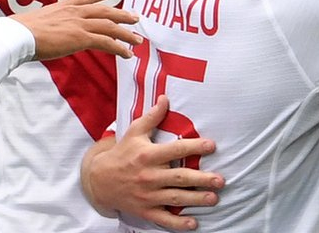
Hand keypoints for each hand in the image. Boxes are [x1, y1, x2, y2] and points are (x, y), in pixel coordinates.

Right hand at [10, 0, 140, 59]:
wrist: (17, 36)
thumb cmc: (18, 32)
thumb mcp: (32, 23)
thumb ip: (43, 26)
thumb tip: (37, 35)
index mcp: (62, 6)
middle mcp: (74, 12)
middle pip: (104, 10)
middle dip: (121, 14)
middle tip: (134, 17)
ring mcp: (80, 23)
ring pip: (111, 26)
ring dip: (126, 33)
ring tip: (137, 40)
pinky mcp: (82, 37)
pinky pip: (107, 42)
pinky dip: (120, 48)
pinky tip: (127, 54)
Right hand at [81, 96, 223, 230]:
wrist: (98, 180)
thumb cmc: (122, 153)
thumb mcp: (134, 132)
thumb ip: (152, 117)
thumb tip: (166, 98)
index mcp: (147, 155)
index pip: (175, 150)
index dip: (194, 147)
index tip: (212, 145)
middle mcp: (148, 176)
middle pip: (178, 178)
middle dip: (201, 179)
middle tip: (220, 180)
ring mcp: (147, 195)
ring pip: (175, 198)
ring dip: (195, 200)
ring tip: (214, 198)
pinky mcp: (144, 210)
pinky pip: (162, 218)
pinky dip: (177, 223)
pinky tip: (194, 224)